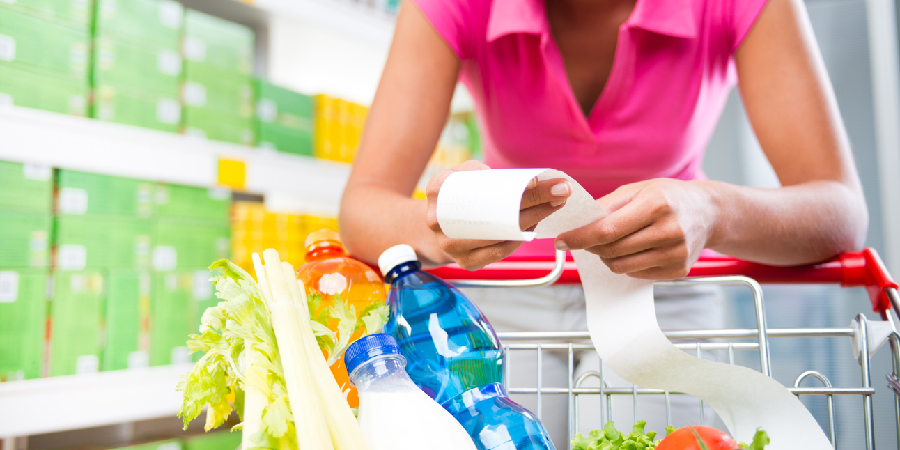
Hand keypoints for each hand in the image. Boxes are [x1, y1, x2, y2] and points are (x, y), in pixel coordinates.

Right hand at [425, 160, 571, 269]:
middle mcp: (439, 221)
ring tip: (553, 206)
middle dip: (533, 202)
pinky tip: (535, 226)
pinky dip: (520, 239)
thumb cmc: (457, 198)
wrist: (440, 229)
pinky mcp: (467, 263)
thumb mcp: (462, 176)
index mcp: (437, 190)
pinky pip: (499, 252)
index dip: (514, 185)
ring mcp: (452, 246)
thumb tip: (527, 180)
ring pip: (501, 234)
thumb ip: (482, 170)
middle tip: (560, 192)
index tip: (542, 180)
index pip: (480, 185)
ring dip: (533, 220)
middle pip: (496, 213)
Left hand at [555, 179, 717, 279]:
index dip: (579, 237)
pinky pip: (636, 274)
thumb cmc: (668, 197)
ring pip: (621, 266)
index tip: (560, 240)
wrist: (709, 212)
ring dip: (607, 257)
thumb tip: (576, 224)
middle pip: (612, 250)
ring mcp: (676, 253)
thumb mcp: (638, 190)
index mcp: (656, 205)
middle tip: (589, 238)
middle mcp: (669, 230)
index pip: (606, 230)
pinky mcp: (679, 270)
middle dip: (592, 246)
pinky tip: (635, 249)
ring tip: (613, 243)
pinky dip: (627, 264)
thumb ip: (606, 206)